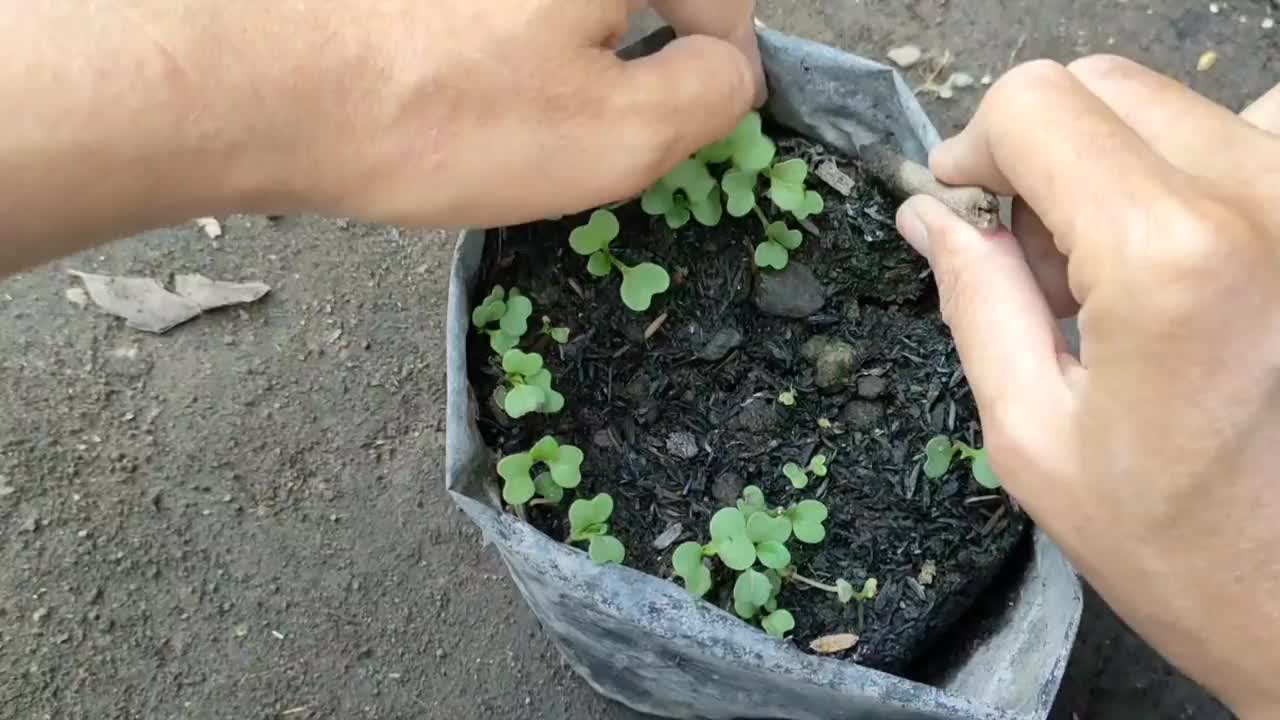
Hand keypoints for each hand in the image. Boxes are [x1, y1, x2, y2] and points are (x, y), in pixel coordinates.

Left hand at [0, 1, 763, 275]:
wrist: (257, 88)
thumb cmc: (445, 117)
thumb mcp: (620, 133)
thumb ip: (713, 94)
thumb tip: (729, 69)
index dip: (722, 59)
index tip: (692, 117)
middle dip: (635, 59)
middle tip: (589, 133)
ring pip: (568, 11)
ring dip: (568, 56)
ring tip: (511, 119)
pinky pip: (503, 16)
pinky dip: (505, 49)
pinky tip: (463, 93)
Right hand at [895, 56, 1279, 717]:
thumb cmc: (1181, 546)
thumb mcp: (1035, 437)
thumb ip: (977, 299)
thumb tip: (930, 213)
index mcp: (1171, 256)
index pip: (1038, 105)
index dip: (976, 147)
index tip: (960, 202)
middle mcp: (1269, 198)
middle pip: (1107, 87)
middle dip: (1041, 153)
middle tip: (1035, 256)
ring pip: (1179, 104)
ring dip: (1119, 161)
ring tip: (1116, 267)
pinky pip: (1255, 139)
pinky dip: (1197, 175)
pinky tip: (1189, 262)